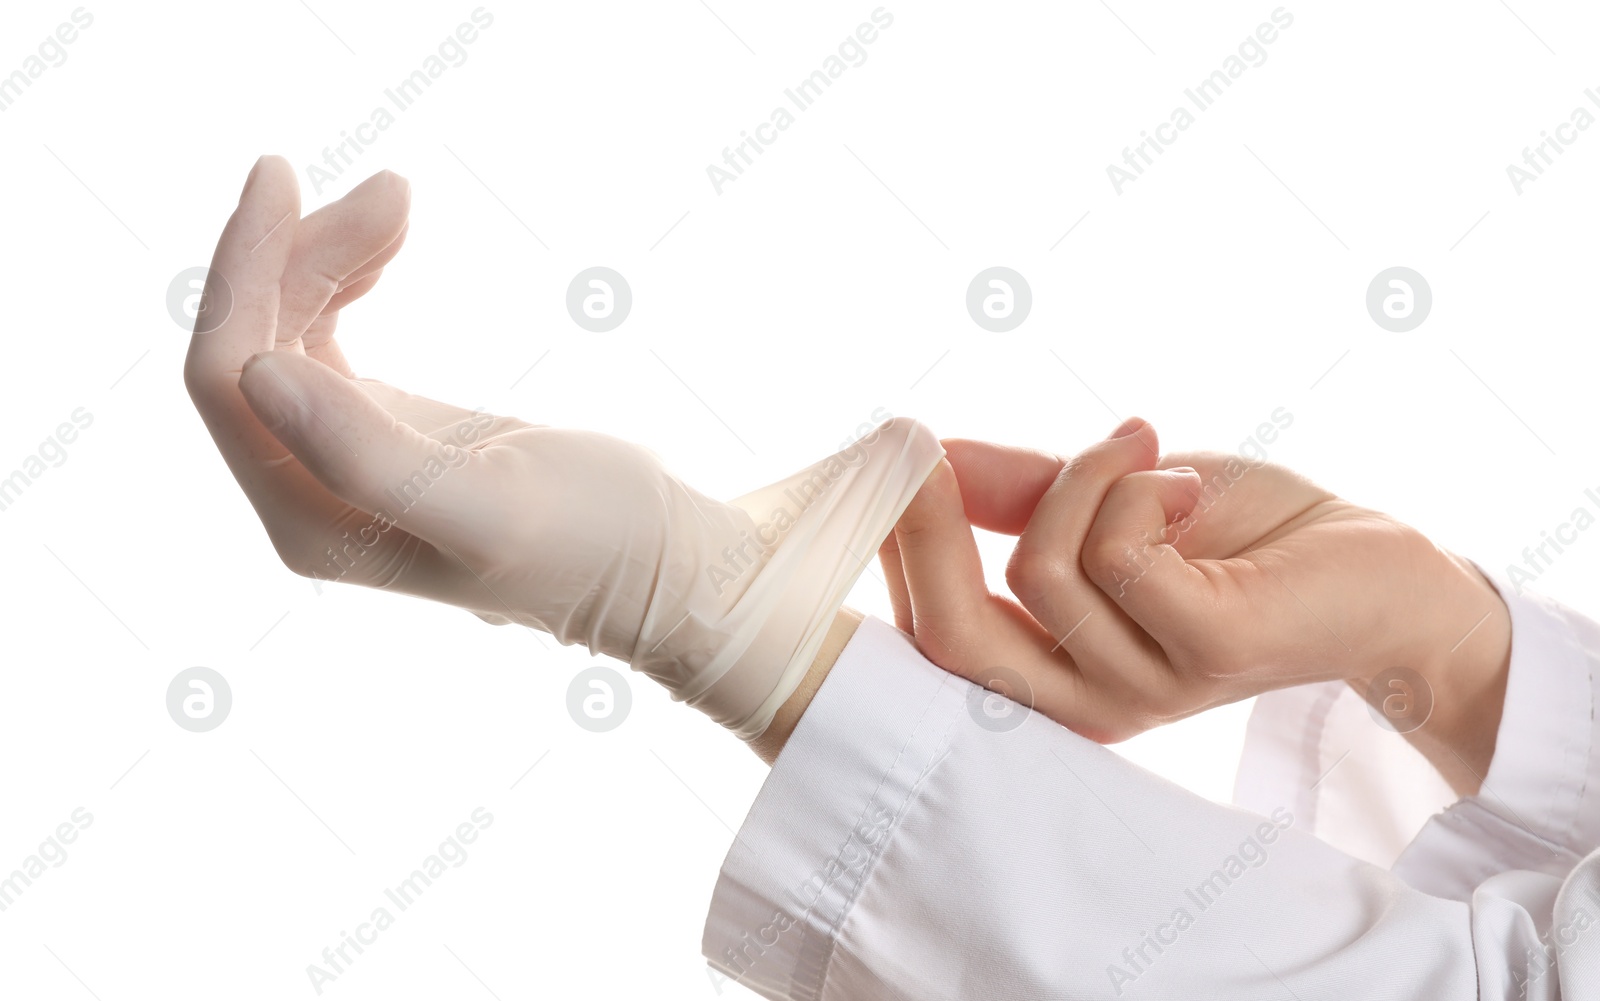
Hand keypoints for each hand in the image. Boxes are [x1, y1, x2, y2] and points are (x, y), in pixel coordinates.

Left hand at [186, 158, 940, 739]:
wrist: (654, 559)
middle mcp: (303, 493)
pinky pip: (319, 332)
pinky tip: (388, 244)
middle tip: (396, 191)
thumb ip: (369, 456)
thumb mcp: (489, 503)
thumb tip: (257, 371)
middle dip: (300, 252)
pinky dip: (345, 275)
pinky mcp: (374, 426)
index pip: (227, 380)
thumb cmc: (592, 541)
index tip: (285, 176)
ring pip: (283, 327)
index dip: (243, 273)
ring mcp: (333, 458)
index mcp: (310, 521)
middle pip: (251, 341)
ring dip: (327, 253)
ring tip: (402, 200)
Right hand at [879, 418, 1508, 791]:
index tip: (888, 452)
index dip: (893, 547)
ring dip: (1084, 476)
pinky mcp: (1207, 653)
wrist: (1373, 569)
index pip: (931, 637)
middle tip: (922, 441)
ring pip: (1044, 567)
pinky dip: (1138, 485)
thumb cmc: (1237, 539)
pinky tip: (1186, 482)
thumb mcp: (1104, 500)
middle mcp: (1084, 700)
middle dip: (925, 528)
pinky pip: (1121, 552)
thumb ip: (1014, 490)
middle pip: (951, 636)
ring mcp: (1144, 687)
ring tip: (1146, 450)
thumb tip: (917, 456)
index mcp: (1048, 672)